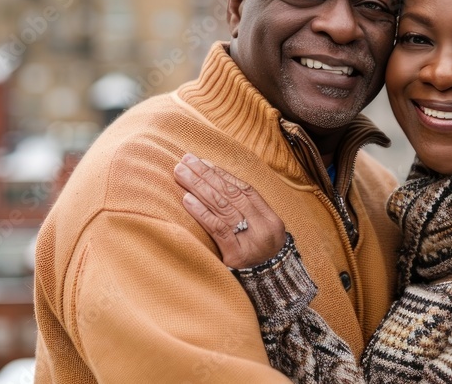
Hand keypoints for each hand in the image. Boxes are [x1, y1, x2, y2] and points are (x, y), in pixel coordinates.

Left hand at [174, 153, 286, 268]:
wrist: (270, 291)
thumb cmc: (259, 262)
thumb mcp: (260, 237)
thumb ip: (246, 216)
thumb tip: (216, 188)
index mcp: (270, 220)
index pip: (245, 189)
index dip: (222, 174)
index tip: (202, 161)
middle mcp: (263, 228)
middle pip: (230, 194)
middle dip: (205, 175)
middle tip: (185, 161)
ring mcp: (251, 242)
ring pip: (222, 207)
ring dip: (198, 187)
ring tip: (180, 173)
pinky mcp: (237, 257)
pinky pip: (217, 229)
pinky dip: (202, 212)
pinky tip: (187, 200)